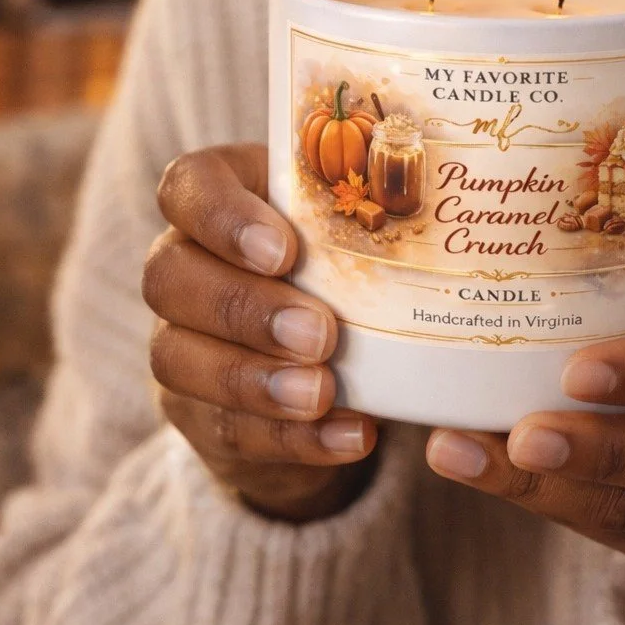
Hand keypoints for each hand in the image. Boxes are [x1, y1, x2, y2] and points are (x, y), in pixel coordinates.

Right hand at [143, 143, 377, 522]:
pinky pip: (225, 428)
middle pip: (170, 276)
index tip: (284, 252)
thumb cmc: (346, 267)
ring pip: (178, 358)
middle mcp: (181, 264)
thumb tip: (453, 222)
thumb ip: (373, 216)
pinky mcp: (194, 412)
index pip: (187, 186)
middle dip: (246, 309)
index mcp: (220, 200)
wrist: (329, 366)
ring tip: (324, 392)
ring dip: (256, 381)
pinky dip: (291, 438)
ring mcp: (177, 341)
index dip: (222, 217)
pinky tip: (349, 437)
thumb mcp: (354, 232)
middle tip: (320, 334)